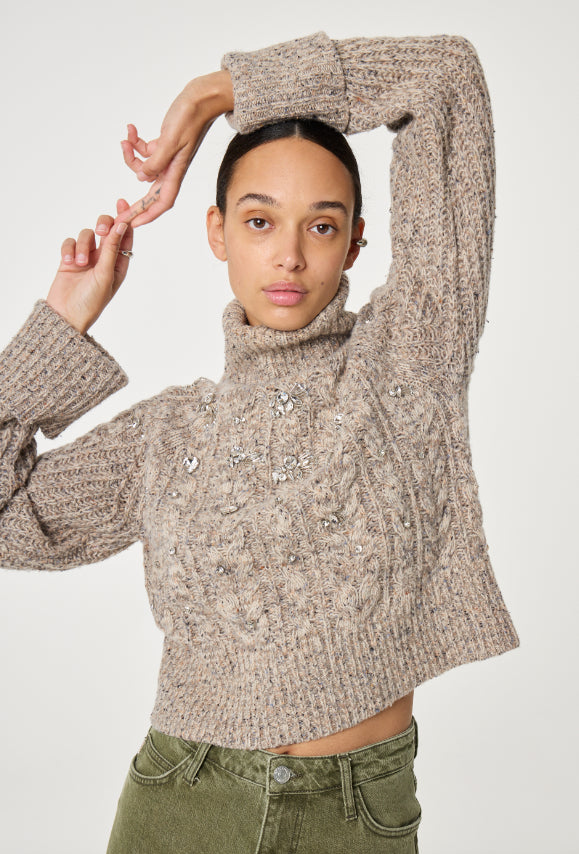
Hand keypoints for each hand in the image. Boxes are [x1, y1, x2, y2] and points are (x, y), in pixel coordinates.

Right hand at [46, 199, 133, 334]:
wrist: (66, 315)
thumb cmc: (91, 301)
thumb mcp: (105, 274)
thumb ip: (112, 249)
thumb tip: (122, 226)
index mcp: (118, 264)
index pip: (125, 237)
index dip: (125, 219)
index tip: (123, 203)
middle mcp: (104, 259)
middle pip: (106, 230)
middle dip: (103, 226)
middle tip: (101, 231)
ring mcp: (86, 258)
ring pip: (86, 235)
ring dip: (82, 245)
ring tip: (79, 263)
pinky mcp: (69, 258)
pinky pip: (70, 242)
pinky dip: (69, 248)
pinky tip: (68, 261)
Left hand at [116, 70, 233, 227]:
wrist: (201, 99)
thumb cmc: (191, 117)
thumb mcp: (170, 140)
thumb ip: (155, 161)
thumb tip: (142, 178)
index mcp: (175, 171)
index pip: (162, 202)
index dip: (147, 215)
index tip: (132, 224)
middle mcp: (171, 169)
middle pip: (150, 192)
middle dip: (134, 203)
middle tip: (118, 211)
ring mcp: (167, 157)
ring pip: (143, 168)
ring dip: (130, 156)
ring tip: (126, 140)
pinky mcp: (163, 145)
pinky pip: (144, 151)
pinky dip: (135, 143)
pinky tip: (131, 130)